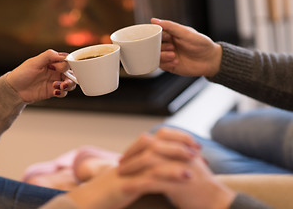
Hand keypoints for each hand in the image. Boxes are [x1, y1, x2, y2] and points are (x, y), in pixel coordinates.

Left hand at [6, 49, 75, 102]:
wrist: (14, 90)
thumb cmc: (21, 74)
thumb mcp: (34, 62)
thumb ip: (48, 56)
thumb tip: (63, 55)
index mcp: (51, 61)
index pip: (66, 61)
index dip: (66, 65)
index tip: (58, 68)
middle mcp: (55, 71)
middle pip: (71, 73)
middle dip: (70, 77)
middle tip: (63, 80)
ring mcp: (54, 81)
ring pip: (70, 83)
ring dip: (68, 85)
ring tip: (59, 86)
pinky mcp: (53, 91)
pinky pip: (64, 92)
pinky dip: (62, 92)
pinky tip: (54, 92)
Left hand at [118, 128, 235, 208]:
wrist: (218, 202)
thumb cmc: (203, 186)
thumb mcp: (192, 164)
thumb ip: (178, 154)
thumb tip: (160, 151)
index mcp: (185, 148)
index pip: (160, 135)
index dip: (142, 142)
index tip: (130, 151)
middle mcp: (181, 154)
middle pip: (151, 144)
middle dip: (133, 152)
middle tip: (121, 161)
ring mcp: (179, 168)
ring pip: (149, 160)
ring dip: (131, 166)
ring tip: (120, 173)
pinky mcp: (177, 184)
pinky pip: (151, 181)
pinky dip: (136, 183)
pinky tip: (125, 187)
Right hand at [151, 18, 222, 76]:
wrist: (210, 60)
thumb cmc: (201, 44)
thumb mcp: (186, 33)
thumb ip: (170, 26)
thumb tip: (154, 20)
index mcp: (170, 34)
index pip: (155, 33)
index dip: (155, 35)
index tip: (162, 37)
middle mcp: (167, 44)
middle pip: (153, 45)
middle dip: (160, 46)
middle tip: (171, 47)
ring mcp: (168, 55)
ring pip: (155, 56)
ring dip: (162, 55)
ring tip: (173, 55)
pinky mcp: (170, 66)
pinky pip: (161, 65)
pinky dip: (166, 63)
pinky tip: (176, 62)